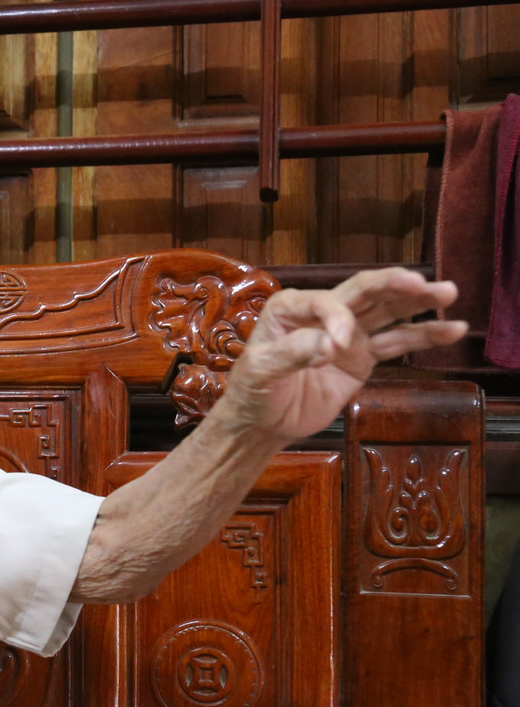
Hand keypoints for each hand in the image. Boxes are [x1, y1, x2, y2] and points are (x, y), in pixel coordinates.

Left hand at [218, 268, 467, 441]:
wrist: (262, 422)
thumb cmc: (252, 392)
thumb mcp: (261, 372)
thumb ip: (293, 354)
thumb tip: (330, 343)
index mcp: (290, 308)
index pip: (326, 301)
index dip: (337, 317)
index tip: (339, 345)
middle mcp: (322, 313)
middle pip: (365, 292)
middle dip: (395, 285)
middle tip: (427, 283)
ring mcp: (346, 334)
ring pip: (386, 312)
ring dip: (418, 303)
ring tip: (450, 294)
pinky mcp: (361, 357)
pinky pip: (395, 342)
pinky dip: (424, 337)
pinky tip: (453, 330)